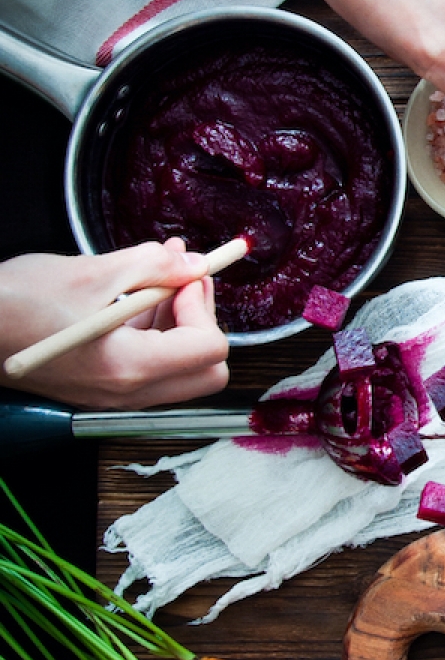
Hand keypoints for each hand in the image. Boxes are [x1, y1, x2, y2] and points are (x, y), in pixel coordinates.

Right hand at [0, 240, 229, 407]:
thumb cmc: (14, 304)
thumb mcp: (92, 273)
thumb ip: (154, 267)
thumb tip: (193, 264)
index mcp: (129, 367)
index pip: (210, 349)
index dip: (203, 306)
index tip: (184, 277)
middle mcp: (127, 392)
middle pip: (207, 370)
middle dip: (202, 320)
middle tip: (183, 280)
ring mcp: (115, 394)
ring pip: (181, 368)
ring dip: (180, 320)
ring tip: (160, 273)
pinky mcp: (102, 386)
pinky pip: (150, 366)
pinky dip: (155, 330)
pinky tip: (137, 293)